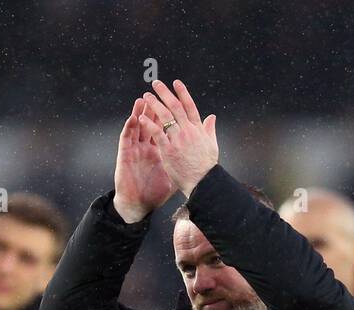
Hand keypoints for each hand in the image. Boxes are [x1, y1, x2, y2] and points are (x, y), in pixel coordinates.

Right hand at [113, 96, 176, 222]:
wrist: (139, 205)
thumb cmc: (155, 192)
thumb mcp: (174, 174)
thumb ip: (185, 160)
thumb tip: (198, 152)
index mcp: (159, 149)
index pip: (164, 127)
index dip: (169, 114)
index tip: (176, 100)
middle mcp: (146, 146)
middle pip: (150, 122)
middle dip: (154, 107)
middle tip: (157, 92)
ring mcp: (134, 149)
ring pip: (137, 126)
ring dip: (139, 112)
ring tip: (142, 100)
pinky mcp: (124, 156)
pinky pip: (126, 139)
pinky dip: (129, 127)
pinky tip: (132, 118)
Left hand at [138, 79, 219, 197]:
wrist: (203, 182)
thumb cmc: (207, 167)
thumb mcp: (212, 145)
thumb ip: (210, 129)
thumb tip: (212, 116)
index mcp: (198, 129)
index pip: (190, 106)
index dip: (183, 93)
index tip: (176, 82)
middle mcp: (189, 131)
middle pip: (176, 106)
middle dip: (165, 93)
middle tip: (156, 84)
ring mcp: (178, 139)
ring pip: (165, 116)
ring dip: (155, 104)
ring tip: (146, 96)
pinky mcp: (169, 150)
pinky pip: (157, 133)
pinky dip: (149, 124)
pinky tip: (141, 117)